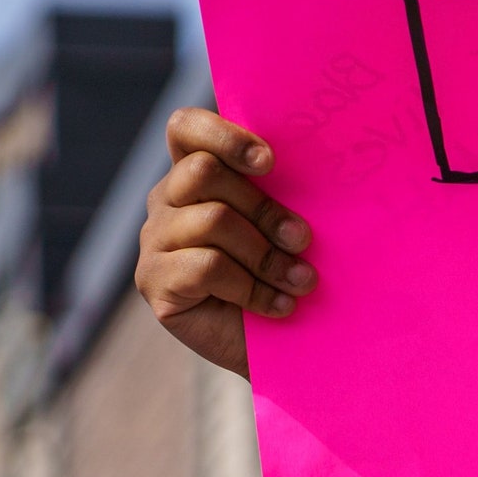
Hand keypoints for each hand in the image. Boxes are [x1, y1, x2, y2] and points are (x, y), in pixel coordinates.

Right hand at [133, 107, 315, 377]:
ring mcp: (155, 241)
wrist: (287, 348)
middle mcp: (167, 201)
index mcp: (197, 173)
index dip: (224, 135)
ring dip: (267, 254)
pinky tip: (278, 305)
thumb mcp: (289, 225)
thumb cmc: (291, 274)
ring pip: (211, 219)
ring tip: (301, 281)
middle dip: (265, 207)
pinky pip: (207, 266)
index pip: (185, 128)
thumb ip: (285, 190)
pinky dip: (252, 287)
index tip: (270, 162)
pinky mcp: (154, 282)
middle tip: (303, 239)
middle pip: (204, 172)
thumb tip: (323, 163)